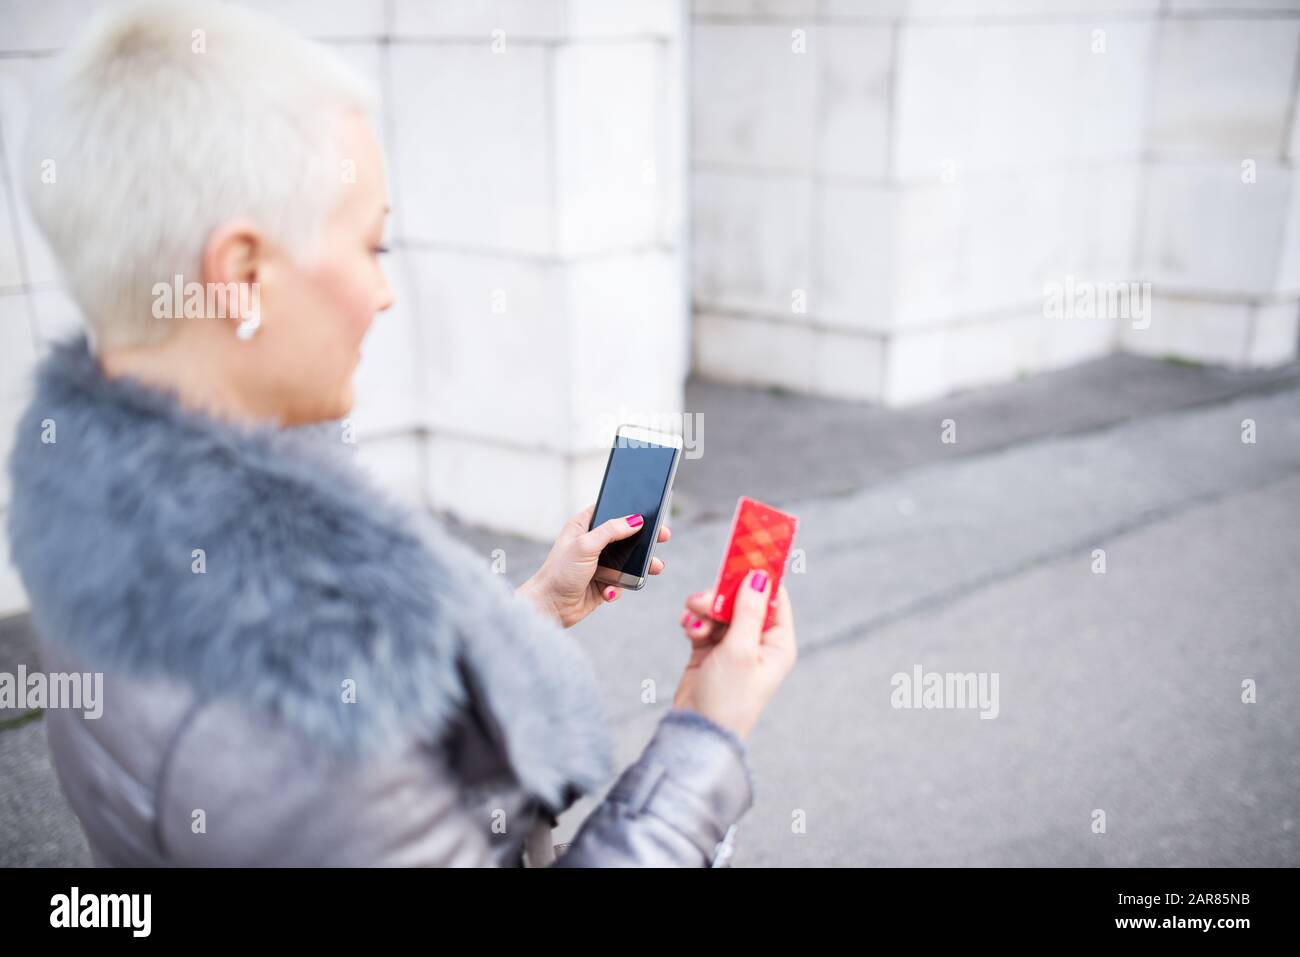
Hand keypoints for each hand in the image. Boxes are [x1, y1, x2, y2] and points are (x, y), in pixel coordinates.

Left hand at [517, 505, 670, 628]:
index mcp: (583, 526)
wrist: (550, 607)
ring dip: (640, 565)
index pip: (610, 511)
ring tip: (654, 567)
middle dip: (644, 539)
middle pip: (625, 535)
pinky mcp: (604, 582)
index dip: (629, 510)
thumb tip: (635, 520)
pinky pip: (622, 580)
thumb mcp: (584, 546)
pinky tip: (608, 592)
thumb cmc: (559, 573)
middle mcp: (592, 542)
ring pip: (628, 559)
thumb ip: (611, 531)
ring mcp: (599, 563)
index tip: (650, 511)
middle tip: (663, 536)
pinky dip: (619, 587)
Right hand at [672, 571, 796, 740]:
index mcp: (777, 643)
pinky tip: (688, 631)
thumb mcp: (740, 649)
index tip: (742, 556)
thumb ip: (748, 610)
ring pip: (720, 609)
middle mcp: (758, 643)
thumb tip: (760, 576)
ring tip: (692, 622)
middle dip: (721, 597)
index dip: (759, 577)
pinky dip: (695, 623)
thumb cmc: (728, 696)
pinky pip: (704, 623)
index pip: (774, 598)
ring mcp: (734, 647)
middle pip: (742, 600)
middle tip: (704, 600)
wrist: (697, 731)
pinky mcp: (710, 651)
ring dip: (704, 610)